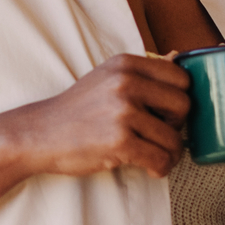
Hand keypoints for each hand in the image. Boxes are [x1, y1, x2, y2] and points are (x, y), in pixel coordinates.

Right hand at [9, 53, 191, 177]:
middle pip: (183, 106)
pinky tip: (150, 167)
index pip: (181, 78)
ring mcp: (123, 112)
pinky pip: (160, 158)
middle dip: (177, 126)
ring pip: (173, 138)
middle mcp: (126, 83)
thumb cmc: (77, 110)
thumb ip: (142, 72)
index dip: (180, 98)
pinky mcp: (119, 142)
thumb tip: (177, 57)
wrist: (40, 134)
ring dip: (170, 154)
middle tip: (160, 134)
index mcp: (126, 64)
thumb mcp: (108, 78)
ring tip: (156, 156)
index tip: (167, 112)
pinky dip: (160, 168)